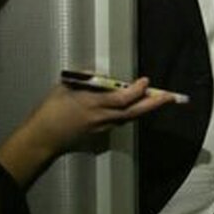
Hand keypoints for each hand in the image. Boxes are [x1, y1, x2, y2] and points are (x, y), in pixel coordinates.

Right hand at [0, 79, 176, 187]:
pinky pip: (121, 122)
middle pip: (134, 111)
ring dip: (145, 108)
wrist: (42, 139)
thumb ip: (83, 79)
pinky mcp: (100, 135)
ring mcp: (102, 128)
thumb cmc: (49, 112)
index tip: (146, 81)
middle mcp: (101, 118)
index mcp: (92, 104)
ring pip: (130, 117)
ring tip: (160, 99)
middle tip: (171, 96)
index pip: (122, 98)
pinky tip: (138, 107)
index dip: (137, 90)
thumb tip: (98, 74)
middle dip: (154, 103)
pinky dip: (132, 113)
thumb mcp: (64, 88)